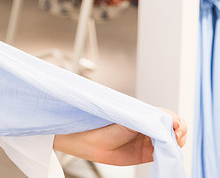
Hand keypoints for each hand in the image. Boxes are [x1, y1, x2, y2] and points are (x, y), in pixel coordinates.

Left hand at [53, 109, 186, 165]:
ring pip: (171, 141)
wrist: (89, 143)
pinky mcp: (146, 154)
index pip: (167, 115)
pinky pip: (164, 154)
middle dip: (180, 132)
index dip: (176, 120)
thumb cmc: (102, 126)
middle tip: (177, 138)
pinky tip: (168, 155)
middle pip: (173, 128)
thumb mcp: (125, 122)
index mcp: (143, 115)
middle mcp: (147, 127)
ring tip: (173, 146)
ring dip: (177, 144)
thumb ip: (143, 122)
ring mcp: (148, 140)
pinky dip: (170, 155)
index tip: (176, 127)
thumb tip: (161, 122)